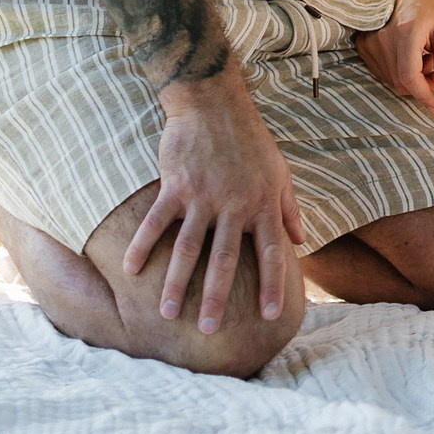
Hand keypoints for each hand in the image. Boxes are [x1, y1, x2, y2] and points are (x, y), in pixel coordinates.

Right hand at [124, 65, 304, 333]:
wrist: (214, 102)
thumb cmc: (250, 140)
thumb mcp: (280, 172)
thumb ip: (289, 209)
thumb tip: (301, 241)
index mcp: (263, 204)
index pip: (272, 252)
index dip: (274, 284)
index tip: (273, 315)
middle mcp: (235, 204)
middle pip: (225, 260)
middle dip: (216, 297)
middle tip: (208, 330)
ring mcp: (204, 196)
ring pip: (188, 248)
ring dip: (176, 284)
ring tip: (167, 314)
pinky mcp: (176, 185)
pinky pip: (156, 221)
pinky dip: (143, 246)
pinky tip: (131, 271)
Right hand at [356, 0, 433, 110]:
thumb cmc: (431, 4)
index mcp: (406, 34)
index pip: (410, 78)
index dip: (424, 97)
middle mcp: (383, 40)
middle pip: (402, 83)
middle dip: (423, 84)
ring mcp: (370, 43)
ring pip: (392, 80)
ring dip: (411, 77)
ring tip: (424, 55)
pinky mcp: (363, 45)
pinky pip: (382, 72)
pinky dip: (399, 71)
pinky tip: (409, 54)